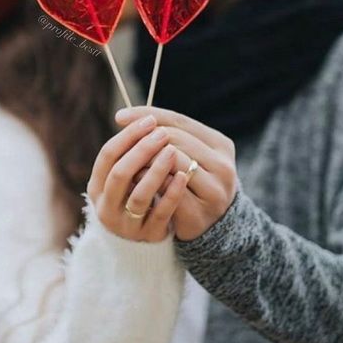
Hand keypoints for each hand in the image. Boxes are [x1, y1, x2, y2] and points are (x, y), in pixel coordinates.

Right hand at [86, 114, 189, 242]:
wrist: (139, 243)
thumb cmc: (133, 197)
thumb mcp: (124, 178)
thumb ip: (130, 154)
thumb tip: (146, 117)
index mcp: (98, 187)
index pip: (107, 155)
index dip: (128, 136)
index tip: (148, 121)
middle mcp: (106, 207)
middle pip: (120, 173)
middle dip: (141, 150)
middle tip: (161, 133)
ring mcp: (127, 225)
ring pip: (139, 195)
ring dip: (155, 170)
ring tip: (172, 151)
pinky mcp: (148, 236)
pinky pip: (160, 214)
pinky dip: (172, 194)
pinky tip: (183, 176)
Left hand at [114, 107, 238, 240]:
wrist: (213, 226)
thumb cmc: (193, 182)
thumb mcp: (189, 154)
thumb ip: (165, 135)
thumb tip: (122, 117)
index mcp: (221, 145)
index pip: (180, 122)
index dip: (148, 116)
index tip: (119, 117)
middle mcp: (223, 166)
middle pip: (175, 140)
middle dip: (145, 140)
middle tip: (122, 143)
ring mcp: (213, 192)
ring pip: (173, 163)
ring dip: (146, 160)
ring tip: (126, 162)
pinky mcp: (198, 215)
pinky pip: (168, 192)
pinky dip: (150, 184)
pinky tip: (135, 183)